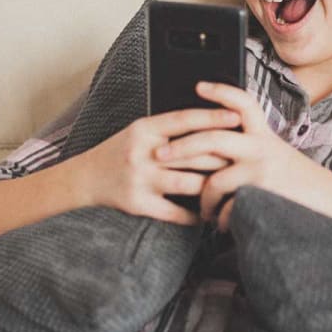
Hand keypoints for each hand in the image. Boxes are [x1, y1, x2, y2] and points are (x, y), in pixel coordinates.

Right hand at [71, 106, 240, 223]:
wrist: (86, 177)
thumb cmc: (122, 149)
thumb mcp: (142, 130)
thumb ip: (171, 127)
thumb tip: (212, 120)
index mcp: (145, 129)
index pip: (185, 120)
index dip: (213, 117)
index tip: (237, 117)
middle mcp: (143, 153)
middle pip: (193, 153)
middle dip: (222, 156)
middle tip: (246, 157)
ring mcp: (141, 180)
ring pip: (189, 183)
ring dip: (213, 187)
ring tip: (233, 186)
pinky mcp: (138, 204)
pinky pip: (175, 212)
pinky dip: (195, 214)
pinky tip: (209, 213)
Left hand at [154, 81, 309, 230]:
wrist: (331, 206)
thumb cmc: (299, 184)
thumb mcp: (278, 157)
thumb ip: (252, 149)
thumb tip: (215, 147)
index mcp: (265, 136)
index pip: (243, 104)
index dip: (221, 92)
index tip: (198, 86)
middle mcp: (262, 148)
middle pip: (212, 138)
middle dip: (181, 147)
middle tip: (159, 155)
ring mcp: (260, 172)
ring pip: (213, 181)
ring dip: (201, 199)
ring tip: (200, 211)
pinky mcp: (259, 197)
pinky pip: (224, 208)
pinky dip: (218, 219)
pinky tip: (221, 225)